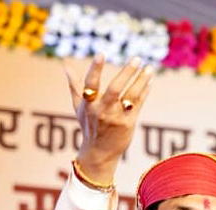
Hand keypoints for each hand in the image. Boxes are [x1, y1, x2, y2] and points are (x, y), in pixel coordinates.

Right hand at [63, 55, 153, 183]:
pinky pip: (138, 104)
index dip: (95, 69)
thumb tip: (64, 64)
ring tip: (149, 68)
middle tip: (137, 58)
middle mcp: (102, 110)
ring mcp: (116, 117)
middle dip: (126, 73)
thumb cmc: (89, 125)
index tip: (101, 53)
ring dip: (141, 81)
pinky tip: (150, 81)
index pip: (90, 83)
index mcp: (88, 104)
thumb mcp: (78, 106)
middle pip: (115, 89)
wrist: (99, 151)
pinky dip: (145, 92)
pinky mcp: (129, 123)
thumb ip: (73, 85)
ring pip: (131, 96)